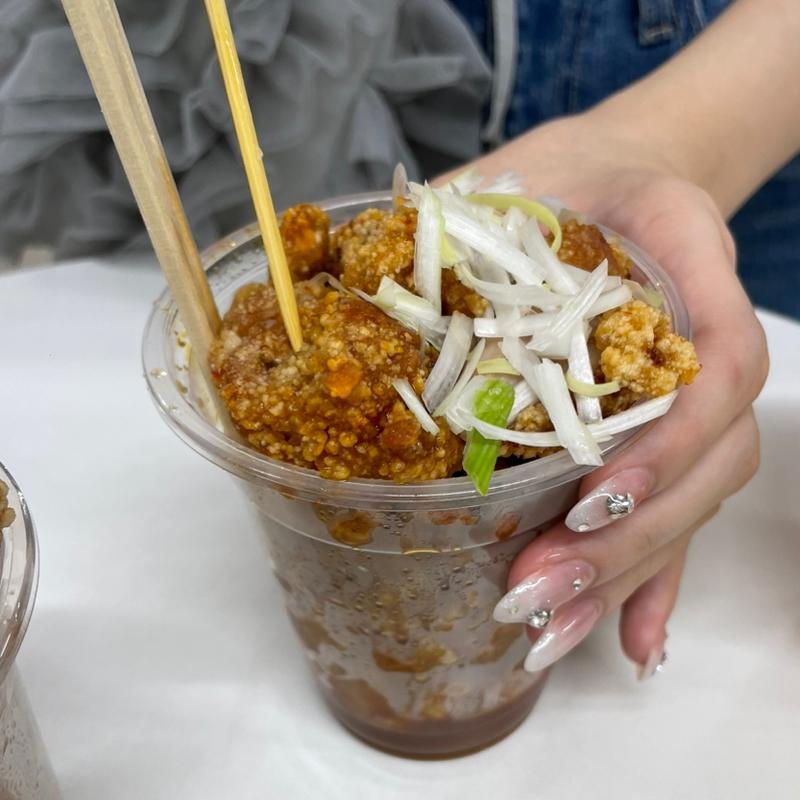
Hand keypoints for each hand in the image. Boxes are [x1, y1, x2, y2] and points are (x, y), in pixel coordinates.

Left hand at [465, 114, 767, 675]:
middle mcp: (706, 339)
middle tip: (540, 583)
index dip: (667, 440)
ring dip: (627, 574)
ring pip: (694, 501)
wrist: (617, 178)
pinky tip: (630, 647)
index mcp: (688, 261)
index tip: (593, 496)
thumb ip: (463, 212)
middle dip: (626, 536)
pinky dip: (656, 583)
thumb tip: (353, 258)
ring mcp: (695, 396)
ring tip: (550, 629)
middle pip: (709, 459)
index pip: (717, 361)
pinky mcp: (667, 434)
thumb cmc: (570, 173)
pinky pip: (679, 514)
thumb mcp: (522, 170)